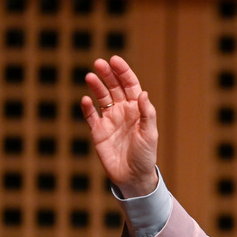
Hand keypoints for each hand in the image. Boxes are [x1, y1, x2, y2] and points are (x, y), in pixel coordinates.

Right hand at [80, 56, 158, 197]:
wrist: (133, 177)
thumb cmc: (145, 156)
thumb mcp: (150, 134)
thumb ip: (147, 114)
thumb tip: (143, 93)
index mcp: (138, 110)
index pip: (130, 85)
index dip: (123, 72)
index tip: (115, 60)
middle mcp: (123, 111)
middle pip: (114, 87)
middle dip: (108, 74)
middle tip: (99, 63)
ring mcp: (110, 120)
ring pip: (101, 97)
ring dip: (96, 86)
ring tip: (90, 76)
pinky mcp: (98, 131)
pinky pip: (91, 116)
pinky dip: (87, 107)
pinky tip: (86, 100)